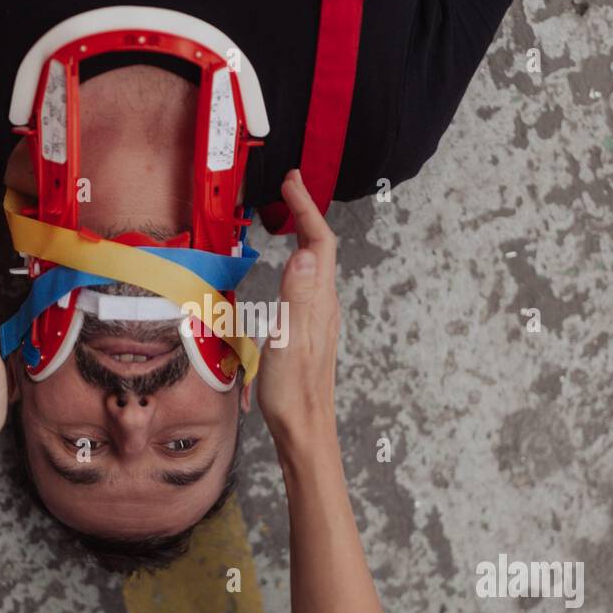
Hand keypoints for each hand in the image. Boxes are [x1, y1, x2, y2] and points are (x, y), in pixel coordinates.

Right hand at [256, 169, 340, 447]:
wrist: (304, 430)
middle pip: (321, 248)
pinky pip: (310, 282)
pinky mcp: (311, 329)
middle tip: (288, 187)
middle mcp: (324, 306)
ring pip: (317, 264)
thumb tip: (304, 256)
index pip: (318, 244)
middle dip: (306, 212)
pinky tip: (290, 265)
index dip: (306, 209)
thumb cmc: (292, 394)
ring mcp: (320, 317)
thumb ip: (296, 299)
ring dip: (304, 233)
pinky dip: (300, 259)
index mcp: (319, 304)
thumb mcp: (287, 344)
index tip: (291, 182)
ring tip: (288, 214)